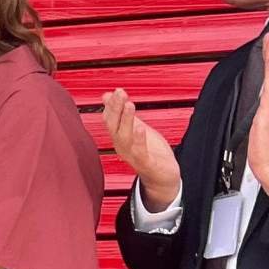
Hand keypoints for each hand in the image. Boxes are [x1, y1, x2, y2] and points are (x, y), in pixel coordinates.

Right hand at [104, 88, 181, 211]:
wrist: (162, 178)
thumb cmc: (150, 153)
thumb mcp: (136, 128)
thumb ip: (123, 113)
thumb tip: (107, 95)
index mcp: (119, 137)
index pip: (109, 119)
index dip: (111, 105)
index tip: (115, 91)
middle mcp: (121, 146)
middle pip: (114, 126)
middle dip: (116, 109)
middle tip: (120, 93)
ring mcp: (132, 155)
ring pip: (124, 137)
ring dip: (126, 120)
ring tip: (129, 105)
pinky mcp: (145, 163)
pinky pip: (139, 152)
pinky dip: (139, 140)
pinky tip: (140, 128)